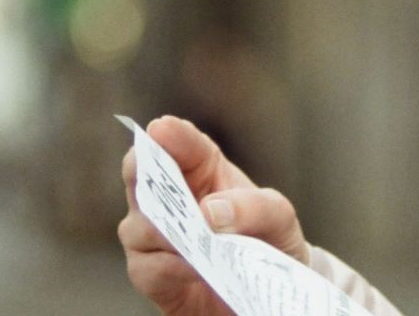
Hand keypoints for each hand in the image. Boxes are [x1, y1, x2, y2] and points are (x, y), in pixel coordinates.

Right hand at [118, 116, 309, 314]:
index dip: (171, 136)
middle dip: (147, 177)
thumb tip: (210, 211)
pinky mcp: (151, 274)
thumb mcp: (278, 216)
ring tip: (201, 239)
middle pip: (141, 178)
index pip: (180, 145)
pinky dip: (172, 266)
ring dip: (170, 232)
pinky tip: (197, 267)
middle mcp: (169, 198)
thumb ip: (253, 207)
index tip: (162, 128)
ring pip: (140, 226)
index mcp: (200, 169)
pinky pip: (147, 266)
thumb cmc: (270, 239)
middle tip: (164, 182)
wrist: (270, 290)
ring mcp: (153, 236)